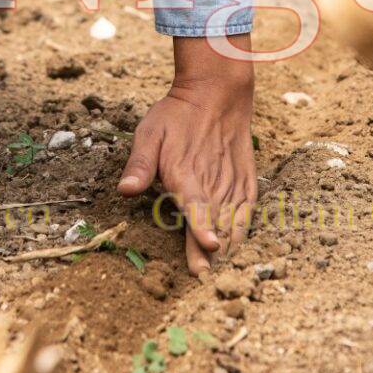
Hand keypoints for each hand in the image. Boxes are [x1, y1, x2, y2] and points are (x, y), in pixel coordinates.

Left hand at [118, 35, 254, 275]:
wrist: (217, 93)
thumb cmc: (176, 115)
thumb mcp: (149, 132)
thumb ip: (139, 165)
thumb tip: (124, 190)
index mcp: (186, 173)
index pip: (195, 205)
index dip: (201, 228)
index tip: (208, 248)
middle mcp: (213, 181)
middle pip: (214, 222)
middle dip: (210, 253)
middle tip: (206, 280)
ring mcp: (232, 181)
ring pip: (233, 220)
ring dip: (229, 247)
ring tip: (222, 273)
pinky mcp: (246, 180)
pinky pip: (247, 211)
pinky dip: (243, 230)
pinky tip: (237, 249)